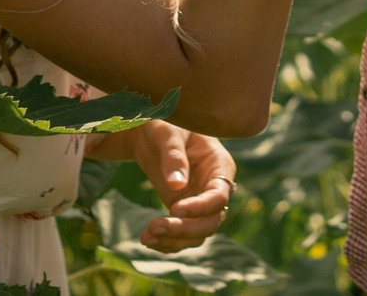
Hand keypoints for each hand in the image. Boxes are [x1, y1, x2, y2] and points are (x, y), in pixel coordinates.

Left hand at [121, 121, 235, 250]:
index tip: (174, 209)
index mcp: (219, 165)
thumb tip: (177, 185)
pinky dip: (167, 243)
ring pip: (198, 234)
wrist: (152, 134)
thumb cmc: (166, 124)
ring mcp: (200, 203)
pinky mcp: (184, 212)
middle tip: (155, 227)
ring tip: (147, 236)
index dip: (200, 207)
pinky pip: (183, 235)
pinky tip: (147, 239)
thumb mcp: (168, 133)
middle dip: (185, 229)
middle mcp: (213, 188)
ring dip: (174, 240)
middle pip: (211, 221)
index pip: (219, 196)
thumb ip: (174, 156)